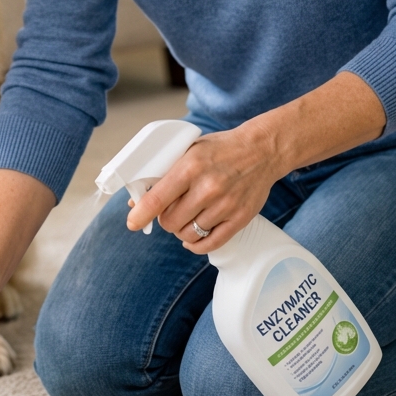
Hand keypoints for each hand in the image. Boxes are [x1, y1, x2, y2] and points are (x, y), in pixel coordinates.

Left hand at [125, 124, 279, 252]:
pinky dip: (197, 245)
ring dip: (181, 231)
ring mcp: (225, 205)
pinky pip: (211, 244)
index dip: (140, 214)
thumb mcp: (189, 150)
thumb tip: (136, 200)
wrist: (262, 150)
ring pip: (188, 235)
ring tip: (185, 220)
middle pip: (171, 222)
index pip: (157, 199)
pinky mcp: (240, 218)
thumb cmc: (221, 149)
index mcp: (190, 167)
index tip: (133, 223)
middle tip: (169, 212)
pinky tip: (194, 238)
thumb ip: (164, 173)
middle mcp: (208, 188)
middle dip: (164, 220)